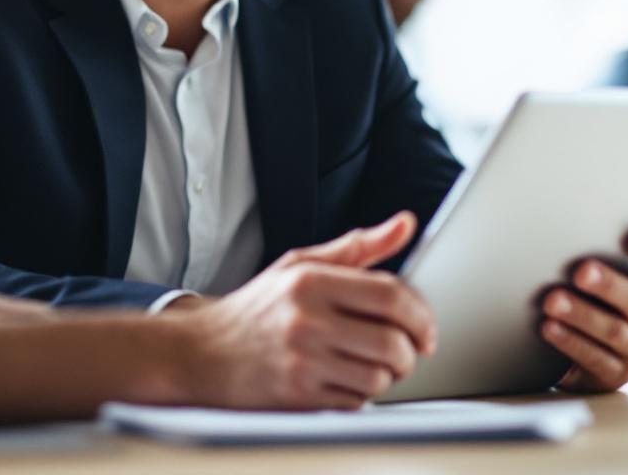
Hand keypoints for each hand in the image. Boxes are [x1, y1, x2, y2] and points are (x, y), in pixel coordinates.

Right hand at [176, 212, 436, 408]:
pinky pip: (356, 402)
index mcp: (310, 280)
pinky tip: (347, 379)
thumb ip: (357, 247)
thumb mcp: (300, 265)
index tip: (425, 328)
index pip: (390, 295)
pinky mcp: (297, 396)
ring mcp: (301, 361)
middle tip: (407, 351)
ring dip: (389, 375)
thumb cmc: (257, 308)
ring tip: (375, 365)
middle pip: (392, 341)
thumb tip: (405, 225)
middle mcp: (306, 319)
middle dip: (411, 351)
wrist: (202, 354)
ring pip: (379, 376)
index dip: (420, 314)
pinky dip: (363, 394)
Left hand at [540, 230, 627, 392]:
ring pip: (615, 331)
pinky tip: (549, 327)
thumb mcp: (608, 271)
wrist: (590, 343)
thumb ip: (602, 253)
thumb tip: (569, 231)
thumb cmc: (598, 292)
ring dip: (582, 315)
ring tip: (552, 300)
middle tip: (581, 271)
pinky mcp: (616, 374)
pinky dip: (570, 341)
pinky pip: (595, 358)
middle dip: (609, 285)